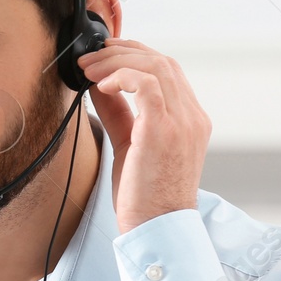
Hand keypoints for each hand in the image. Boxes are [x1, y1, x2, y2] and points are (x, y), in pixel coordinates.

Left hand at [78, 38, 210, 235]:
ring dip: (116, 61)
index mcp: (189, 120)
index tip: (105, 58)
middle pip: (162, 61)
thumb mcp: (130, 145)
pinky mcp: (164, 130)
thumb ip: (119, 113)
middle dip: (122, 52)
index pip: (168, 71)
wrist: (156, 229)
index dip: (135, 56)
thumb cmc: (144, 197)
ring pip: (155, 66)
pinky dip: (121, 76)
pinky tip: (101, 85)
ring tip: (89, 69)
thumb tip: (100, 86)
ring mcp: (182, 122)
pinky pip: (146, 84)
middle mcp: (191, 117)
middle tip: (90, 58)